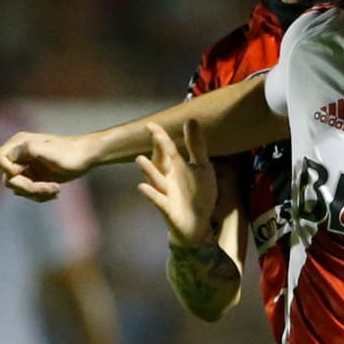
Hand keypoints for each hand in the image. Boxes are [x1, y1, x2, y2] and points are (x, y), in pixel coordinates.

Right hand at [0, 132, 95, 199]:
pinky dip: (41, 195)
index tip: (24, 172)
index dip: (7, 171)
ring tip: (56, 189)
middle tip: (51, 188)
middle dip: (28, 187)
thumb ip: (28, 151)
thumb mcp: (50, 151)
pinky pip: (28, 193)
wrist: (85, 157)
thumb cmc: (70, 152)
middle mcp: (18, 156)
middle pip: (8, 180)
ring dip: (37, 193)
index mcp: (18, 145)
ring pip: (19, 189)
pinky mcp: (33, 178)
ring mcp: (25, 168)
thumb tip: (12, 158)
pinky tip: (56, 192)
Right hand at [135, 120, 217, 245]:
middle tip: (154, 136)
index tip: (151, 124)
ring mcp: (166, 193)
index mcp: (176, 166)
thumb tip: (191, 120)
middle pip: (160, 162)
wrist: (198, 223)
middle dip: (157, 150)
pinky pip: (158, 201)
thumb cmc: (198, 194)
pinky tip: (143, 187)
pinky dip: (151, 194)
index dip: (160, 136)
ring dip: (149, 170)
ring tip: (140, 159)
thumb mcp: (202, 168)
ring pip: (155, 180)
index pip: (167, 148)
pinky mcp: (167, 209)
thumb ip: (196, 146)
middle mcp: (167, 177)